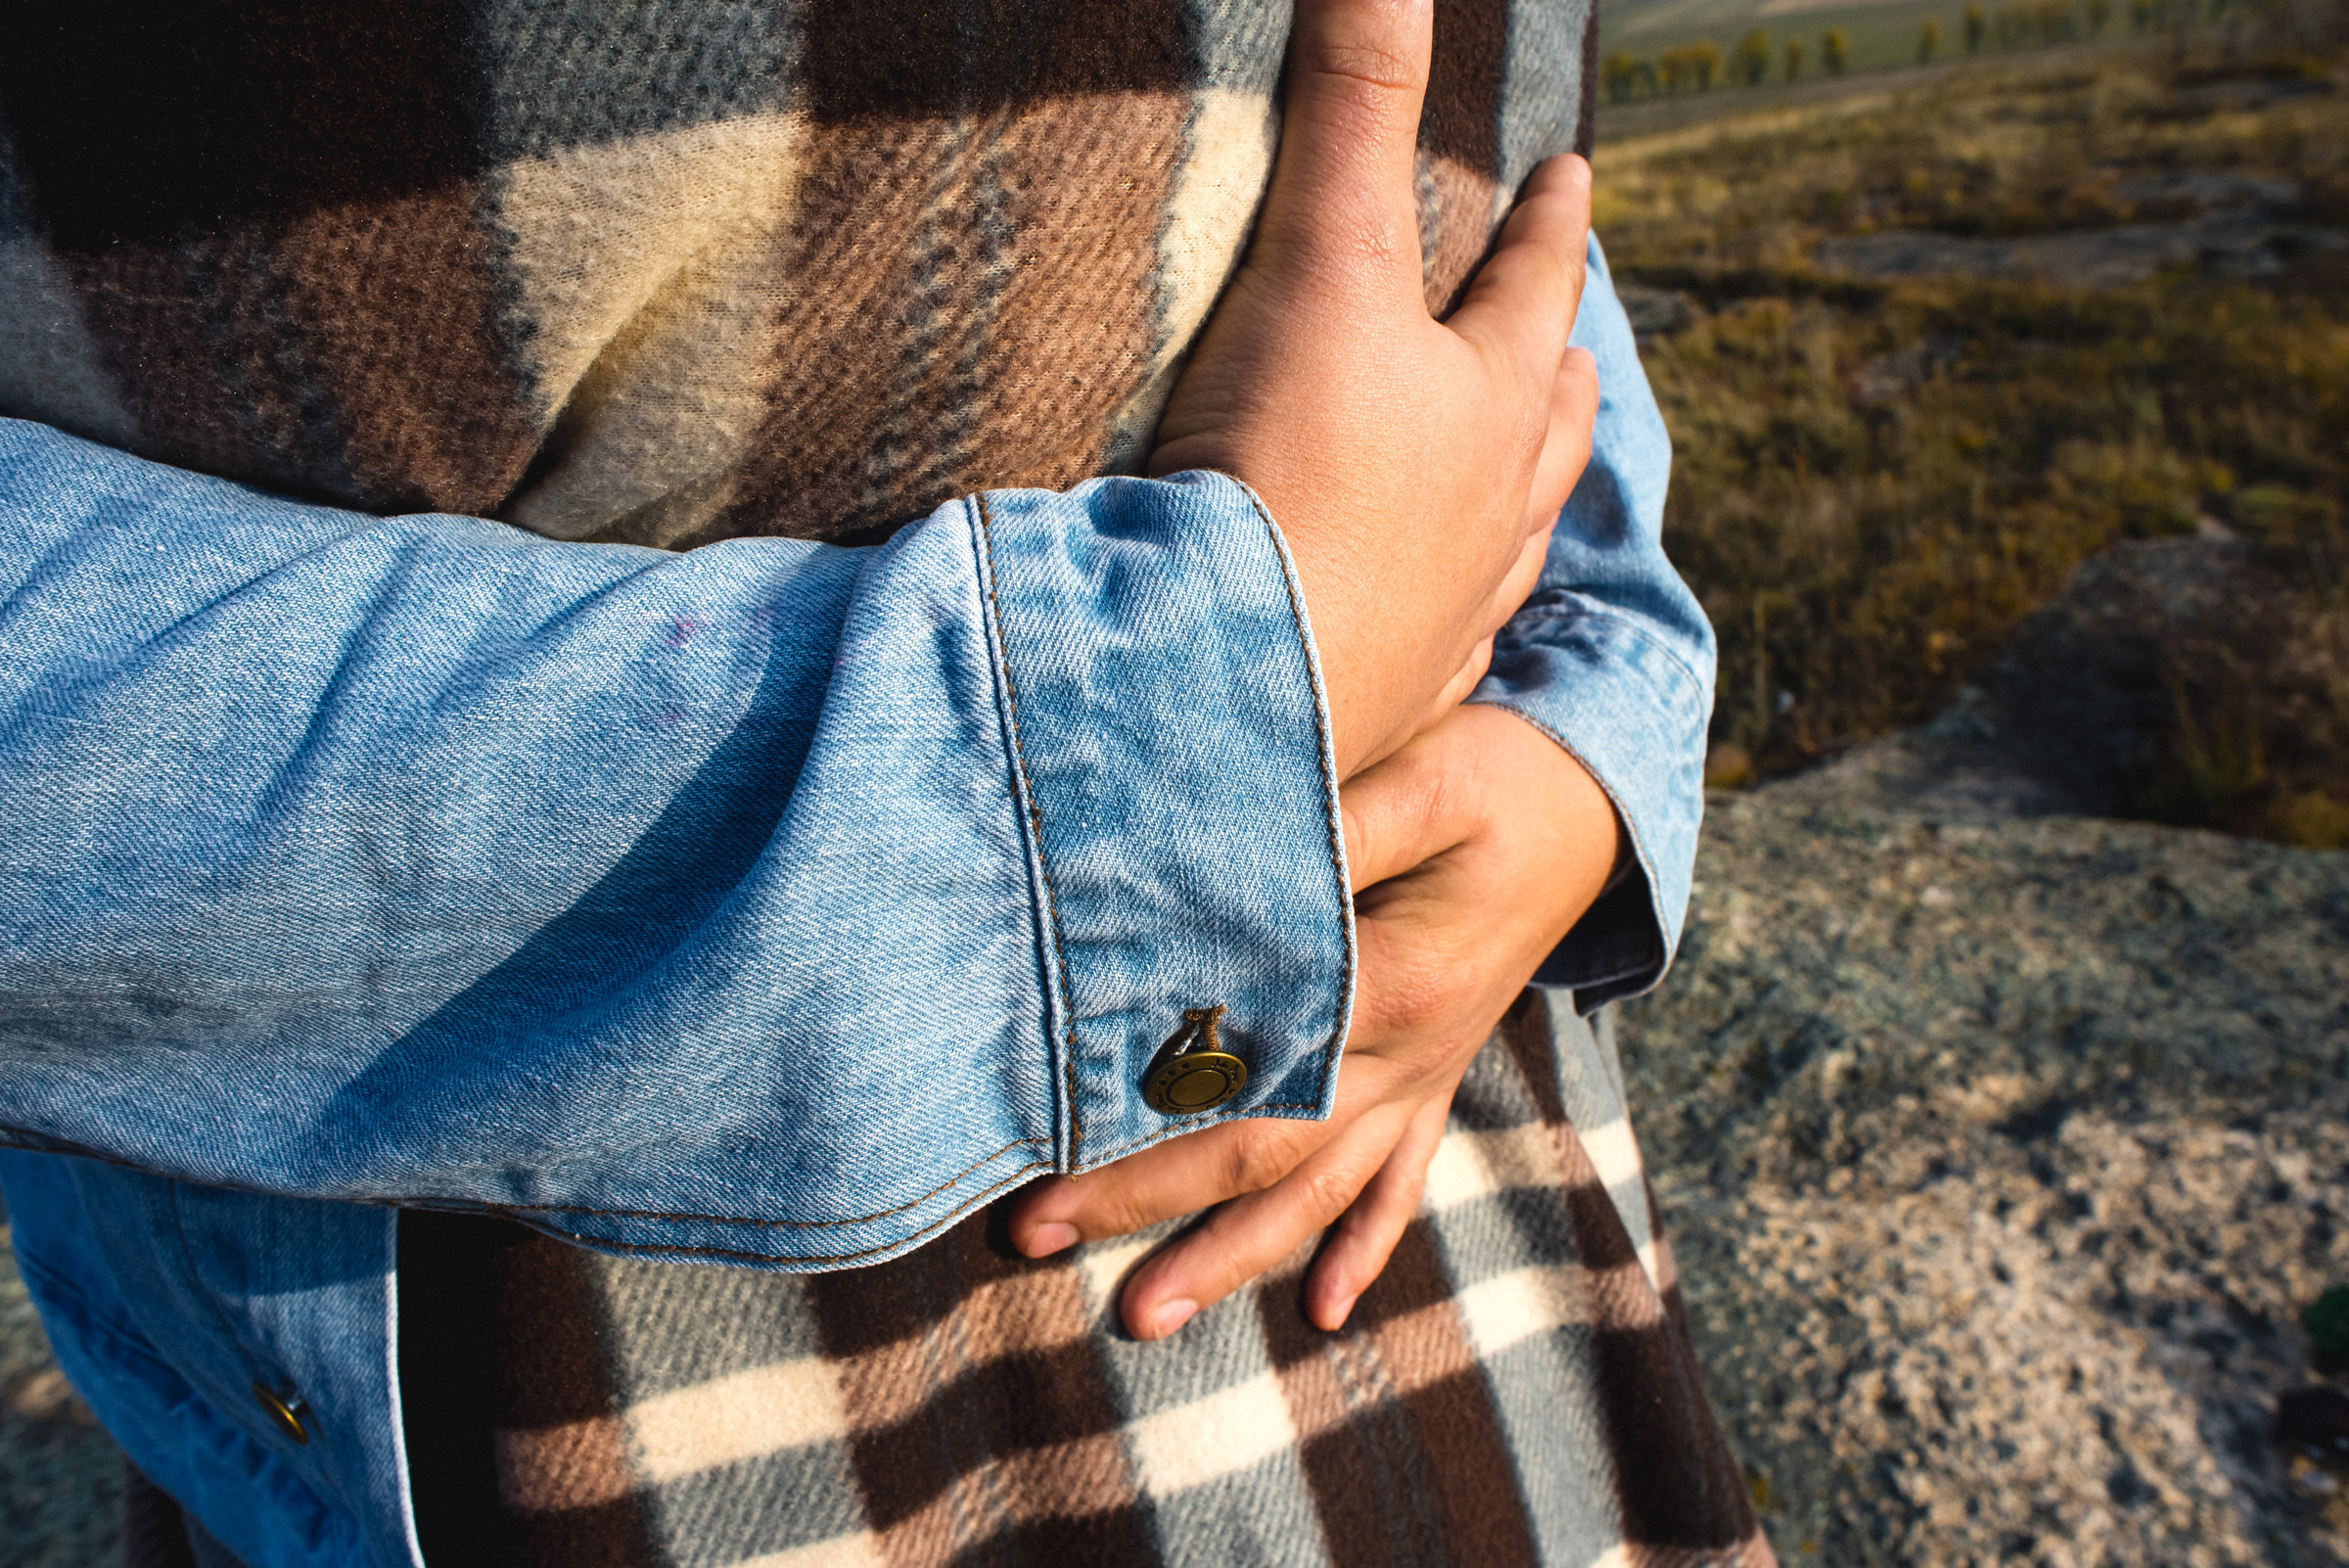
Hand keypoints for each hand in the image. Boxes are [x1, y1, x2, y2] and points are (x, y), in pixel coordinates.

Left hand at [1008, 704, 1623, 1336]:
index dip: (1141, 1107)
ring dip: (1232, 1257)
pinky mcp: (1437, 1076)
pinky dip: (1363, 1246)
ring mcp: (1426, 1077)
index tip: (1044, 1136)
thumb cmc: (1495, 775)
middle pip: (1267, 1152)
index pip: (1246, 1069)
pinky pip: (1401, 1180)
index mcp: (1395, 983)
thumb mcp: (1421, 775)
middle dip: (1147, 1200)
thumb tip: (1209, 871)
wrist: (1594, 805)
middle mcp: (1411, 1054)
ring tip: (1143, 1318)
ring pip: (1322, 1191)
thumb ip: (1326, 829)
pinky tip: (1324, 1310)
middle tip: (1033, 1235)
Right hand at [1150, 0, 1597, 779]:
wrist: (1227, 687)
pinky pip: (1454, 646)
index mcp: (1492, 406)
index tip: (1572, 177)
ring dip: (1527, 498)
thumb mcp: (1324, 264)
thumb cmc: (1290, 471)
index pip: (1537, 289)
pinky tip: (1452, 625)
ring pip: (1516, 541)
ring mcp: (1450, 616)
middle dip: (1562, 370)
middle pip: (1550, 426)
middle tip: (1575, 347)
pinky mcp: (1391, 696)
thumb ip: (1358, 113)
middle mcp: (1493, 516)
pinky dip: (1464, 616)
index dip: (1549, 224)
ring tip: (1528, 485)